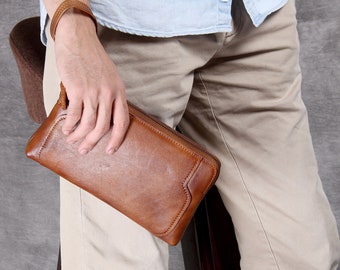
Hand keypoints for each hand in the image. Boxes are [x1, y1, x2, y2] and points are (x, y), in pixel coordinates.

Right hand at [54, 11, 128, 154]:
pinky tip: (66, 129)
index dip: (117, 139)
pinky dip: (70, 125)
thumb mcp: (111, 77)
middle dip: (93, 142)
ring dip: (79, 136)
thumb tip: (105, 117)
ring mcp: (93, 91)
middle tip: (84, 150)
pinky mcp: (77, 89)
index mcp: (119, 92)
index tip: (110, 150)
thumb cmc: (94, 60)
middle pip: (103, 127)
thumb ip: (110, 96)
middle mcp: (108, 94)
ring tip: (72, 141)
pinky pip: (75, 114)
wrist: (79, 40)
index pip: (122, 122)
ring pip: (88, 123)